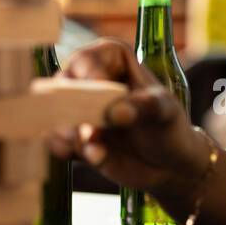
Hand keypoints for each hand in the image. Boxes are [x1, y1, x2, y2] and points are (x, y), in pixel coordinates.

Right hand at [46, 38, 206, 194]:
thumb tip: (116, 113)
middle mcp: (87, 82)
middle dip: (70, 110)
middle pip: (62, 88)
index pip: (86, 60)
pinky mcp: (73, 139)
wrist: (170, 165)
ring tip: (96, 150)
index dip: (89, 76)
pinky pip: (55, 143)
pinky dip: (67, 151)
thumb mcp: (166, 112)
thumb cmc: (169, 127)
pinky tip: (94, 157)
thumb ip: (144, 107)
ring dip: (69, 134)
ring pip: (55, 117)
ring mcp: (78, 112)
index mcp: (110, 59)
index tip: (99, 92)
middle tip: (89, 131)